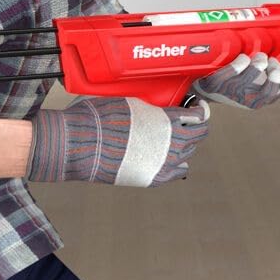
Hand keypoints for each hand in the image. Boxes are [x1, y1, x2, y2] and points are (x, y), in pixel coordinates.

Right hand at [26, 96, 209, 185]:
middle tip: (189, 122)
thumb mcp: (131, 101)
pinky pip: (176, 172)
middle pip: (198, 135)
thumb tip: (160, 109)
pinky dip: (177, 165)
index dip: (199, 110)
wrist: (80, 144)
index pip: (198, 116)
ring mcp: (164, 163)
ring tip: (174, 139)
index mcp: (168, 119)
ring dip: (184, 145)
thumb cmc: (100, 117)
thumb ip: (153, 107)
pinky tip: (173, 160)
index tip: (197, 107)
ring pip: (187, 153)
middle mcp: (172, 142)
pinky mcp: (153, 178)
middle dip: (195, 127)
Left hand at [192, 53, 279, 109]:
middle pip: (269, 92)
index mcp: (262, 97)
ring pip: (249, 83)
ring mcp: (231, 93)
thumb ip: (270, 70)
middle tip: (272, 61)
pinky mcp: (215, 85)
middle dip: (275, 75)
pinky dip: (238, 66)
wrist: (204, 87)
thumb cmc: (233, 80)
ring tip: (259, 56)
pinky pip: (228, 76)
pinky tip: (244, 58)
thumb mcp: (255, 78)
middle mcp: (248, 99)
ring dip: (257, 67)